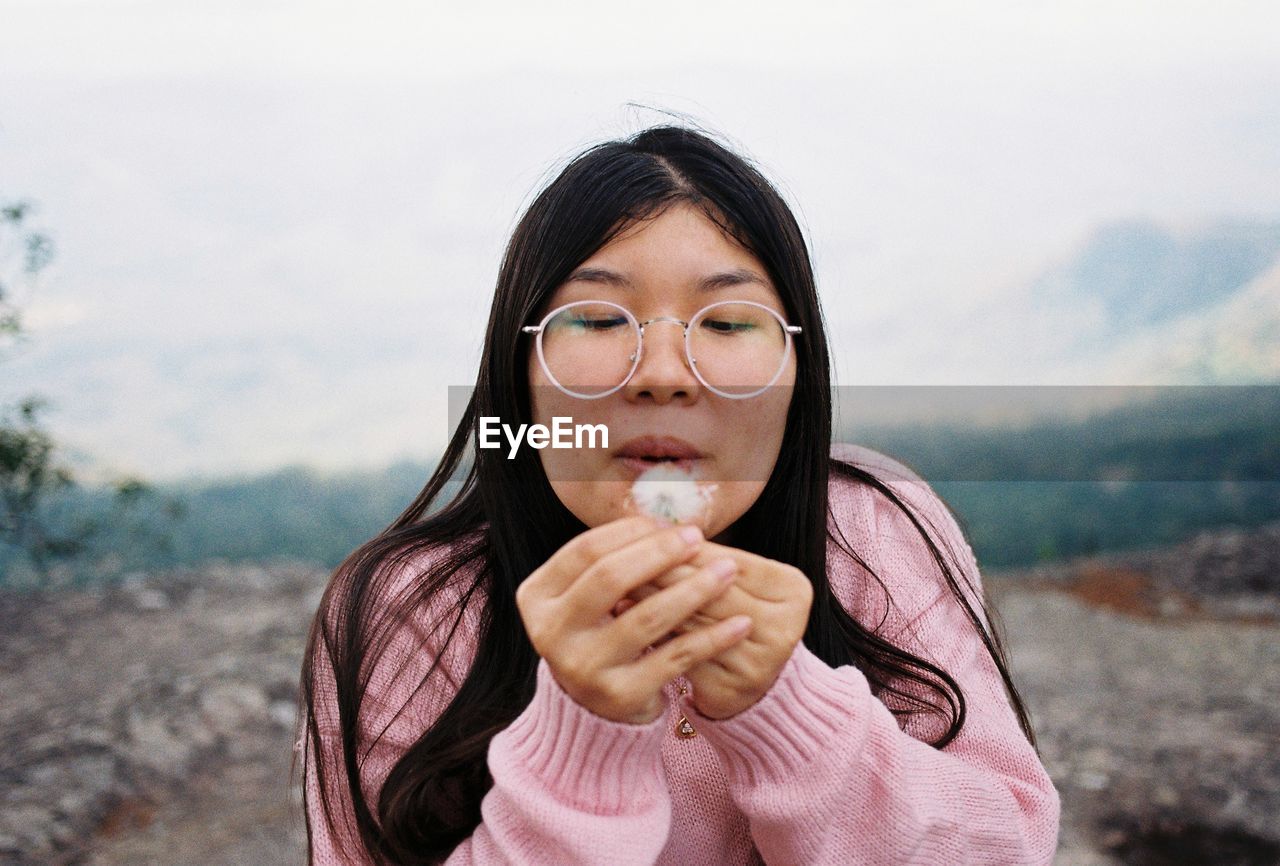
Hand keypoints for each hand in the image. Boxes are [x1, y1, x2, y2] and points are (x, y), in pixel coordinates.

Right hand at [515, 517, 753, 724]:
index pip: (585, 550)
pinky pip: (675, 657)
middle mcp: (551, 634)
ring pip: (647, 616)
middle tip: (697, 539)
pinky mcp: (619, 695)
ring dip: (694, 589)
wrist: (594, 708)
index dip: (629, 532)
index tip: (668, 524)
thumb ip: (613, 560)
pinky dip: (712, 638)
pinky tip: (739, 623)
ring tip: (727, 571)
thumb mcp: (588, 597)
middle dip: (660, 553)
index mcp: (537, 598)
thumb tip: (669, 522)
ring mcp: (583, 668)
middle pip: (610, 578)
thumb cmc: (598, 633)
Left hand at [612, 543, 812, 720]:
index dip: (687, 550)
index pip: (729, 561)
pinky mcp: (731, 691)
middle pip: (711, 592)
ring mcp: (760, 664)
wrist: (757, 682)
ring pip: (693, 623)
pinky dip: (650, 634)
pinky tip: (624, 618)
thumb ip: (705, 561)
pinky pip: (682, 656)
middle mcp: (785, 628)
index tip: (648, 536)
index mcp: (793, 591)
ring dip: (650, 602)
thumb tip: (653, 536)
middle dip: (663, 573)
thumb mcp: (736, 582)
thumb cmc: (739, 615)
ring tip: (616, 586)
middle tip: (620, 559)